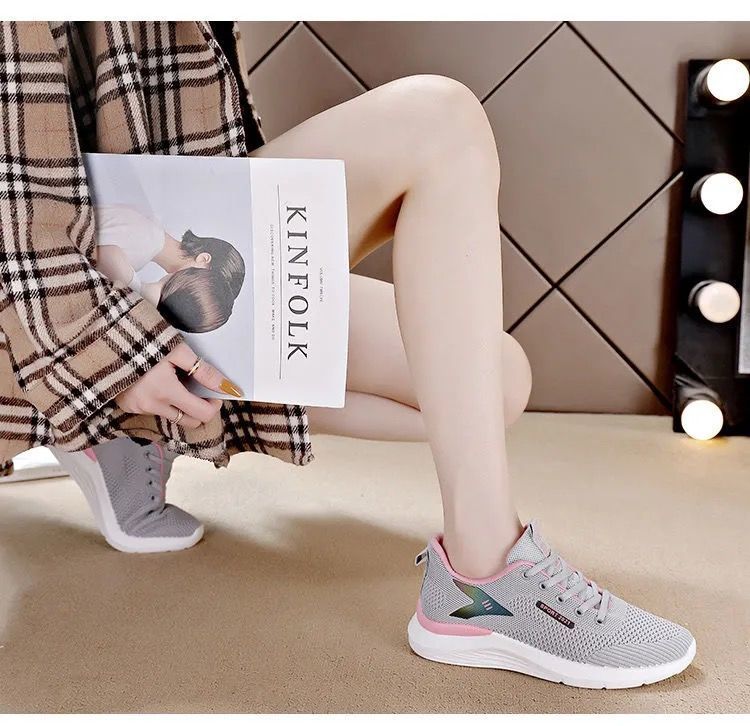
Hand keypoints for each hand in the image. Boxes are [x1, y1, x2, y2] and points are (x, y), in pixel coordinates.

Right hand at [115, 342, 242, 429]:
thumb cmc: (142, 340)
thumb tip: (226, 386)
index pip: (202, 414)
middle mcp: (151, 406)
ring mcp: (137, 408)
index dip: (214, 405)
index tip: (215, 392)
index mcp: (165, 392)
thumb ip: (202, 370)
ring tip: (178, 381)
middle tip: (199, 388)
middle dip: (200, 408)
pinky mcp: (128, 406)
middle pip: (189, 421)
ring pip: (172, 416)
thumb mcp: (176, 350)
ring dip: (181, 405)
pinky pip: (155, 410)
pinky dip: (163, 401)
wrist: (105, 339)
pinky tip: (159, 382)